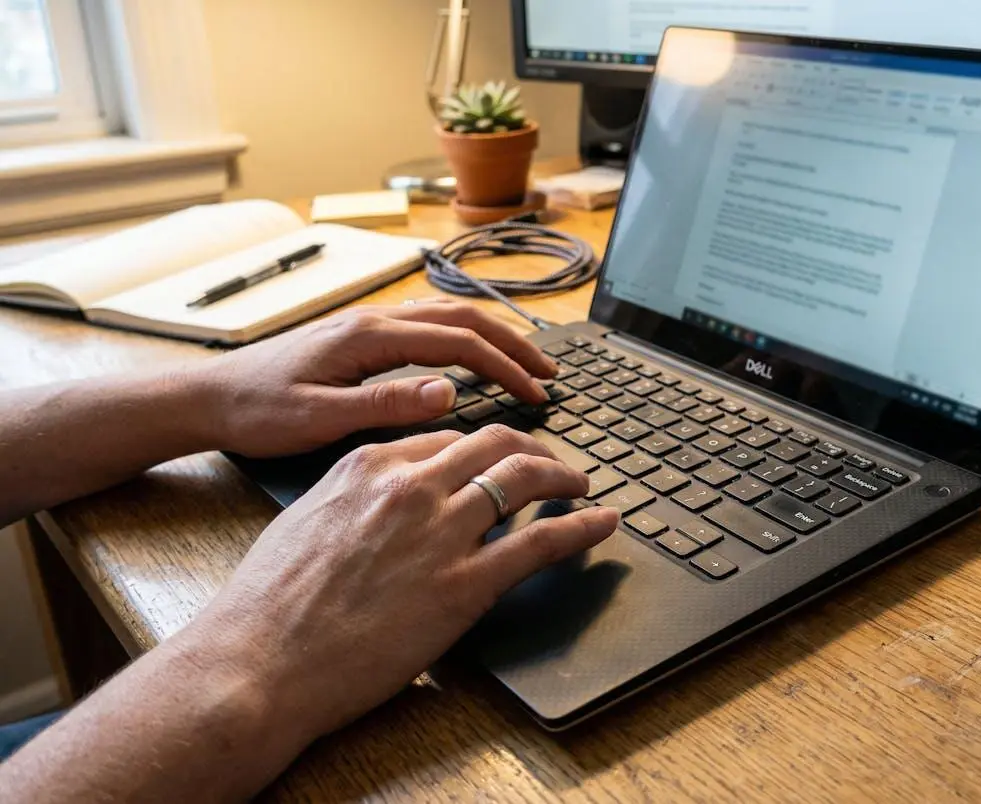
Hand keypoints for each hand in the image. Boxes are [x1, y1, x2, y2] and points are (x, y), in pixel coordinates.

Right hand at [181, 424, 620, 743]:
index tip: (497, 457)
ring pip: (525, 479)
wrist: (258, 661)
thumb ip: (353, 495)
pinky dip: (581, 526)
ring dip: (564, 477)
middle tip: (553, 462)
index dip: (481, 447)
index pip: (445, 437)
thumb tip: (381, 496)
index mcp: (369, 464)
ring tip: (581, 484)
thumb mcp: (307, 519)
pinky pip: (541, 542)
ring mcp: (441, 532)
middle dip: (532, 447)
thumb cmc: (269, 604)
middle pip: (495, 443)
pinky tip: (602, 522)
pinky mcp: (465, 584)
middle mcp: (411, 486)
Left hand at [191, 301, 558, 457]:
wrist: (206, 398)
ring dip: (493, 337)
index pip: (459, 342)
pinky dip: (464, 338)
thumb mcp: (318, 419)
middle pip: (463, 318)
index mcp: (369, 336)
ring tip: (526, 363)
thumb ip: (385, 404)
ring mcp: (367, 324)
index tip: (537, 395)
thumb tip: (448, 392)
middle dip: (514, 344)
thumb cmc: (256, 412)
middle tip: (550, 374)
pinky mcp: (360, 337)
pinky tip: (473, 359)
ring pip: (447, 316)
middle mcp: (373, 320)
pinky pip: (427, 326)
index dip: (506, 367)